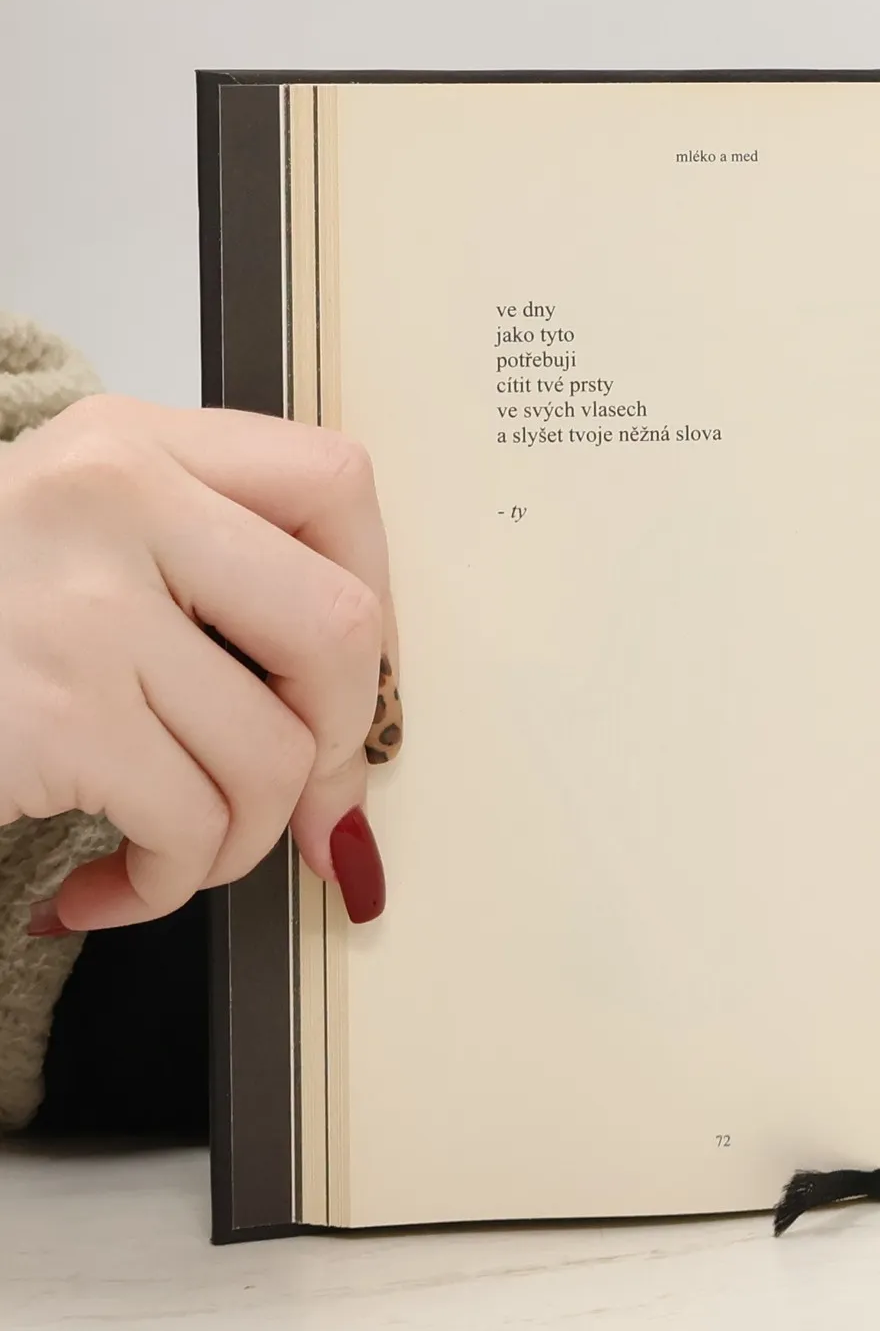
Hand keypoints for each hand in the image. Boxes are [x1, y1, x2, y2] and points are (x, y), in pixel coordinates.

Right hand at [0, 394, 399, 931]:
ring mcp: (78, 605)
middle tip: (284, 795)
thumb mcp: (71, 558)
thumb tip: (348, 784)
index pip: (335, 484)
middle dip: (335, 741)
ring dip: (238, 839)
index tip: (345, 680)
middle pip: (341, 627)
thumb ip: (215, 607)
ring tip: (170, 850)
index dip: (375, 600)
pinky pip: (192, 826)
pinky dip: (166, 885)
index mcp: (129, 444)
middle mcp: (110, 499)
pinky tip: (106, 886)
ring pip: (276, 752)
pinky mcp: (52, 712)